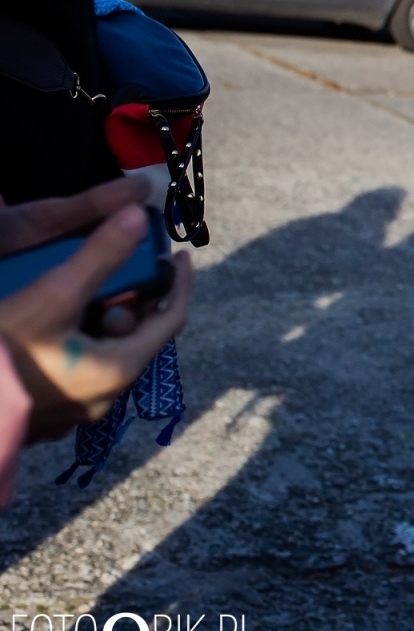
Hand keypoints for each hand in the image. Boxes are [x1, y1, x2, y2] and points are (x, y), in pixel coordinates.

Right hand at [0, 180, 190, 441]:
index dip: (179, 283)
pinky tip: (49, 323)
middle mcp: (106, 398)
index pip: (172, 319)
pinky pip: (76, 369)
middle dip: (127, 300)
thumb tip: (136, 216)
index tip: (179, 255)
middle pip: (135, 336)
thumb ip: (99, 256)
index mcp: (120, 370)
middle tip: (106, 274)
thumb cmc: (2, 353)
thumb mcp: (52, 296)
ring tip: (73, 293)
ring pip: (103, 352)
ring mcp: (74, 411)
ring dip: (97, 320)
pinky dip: (75, 341)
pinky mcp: (46, 414)